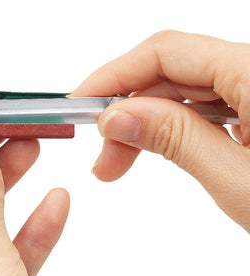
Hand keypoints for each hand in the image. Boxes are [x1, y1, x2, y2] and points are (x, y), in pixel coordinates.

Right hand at [73, 30, 249, 231]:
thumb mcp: (240, 184)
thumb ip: (177, 140)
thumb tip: (119, 116)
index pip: (168, 52)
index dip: (114, 76)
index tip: (80, 104)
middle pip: (172, 71)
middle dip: (126, 110)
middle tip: (101, 156)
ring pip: (184, 90)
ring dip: (145, 122)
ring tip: (119, 162)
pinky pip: (205, 106)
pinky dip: (173, 127)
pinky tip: (158, 149)